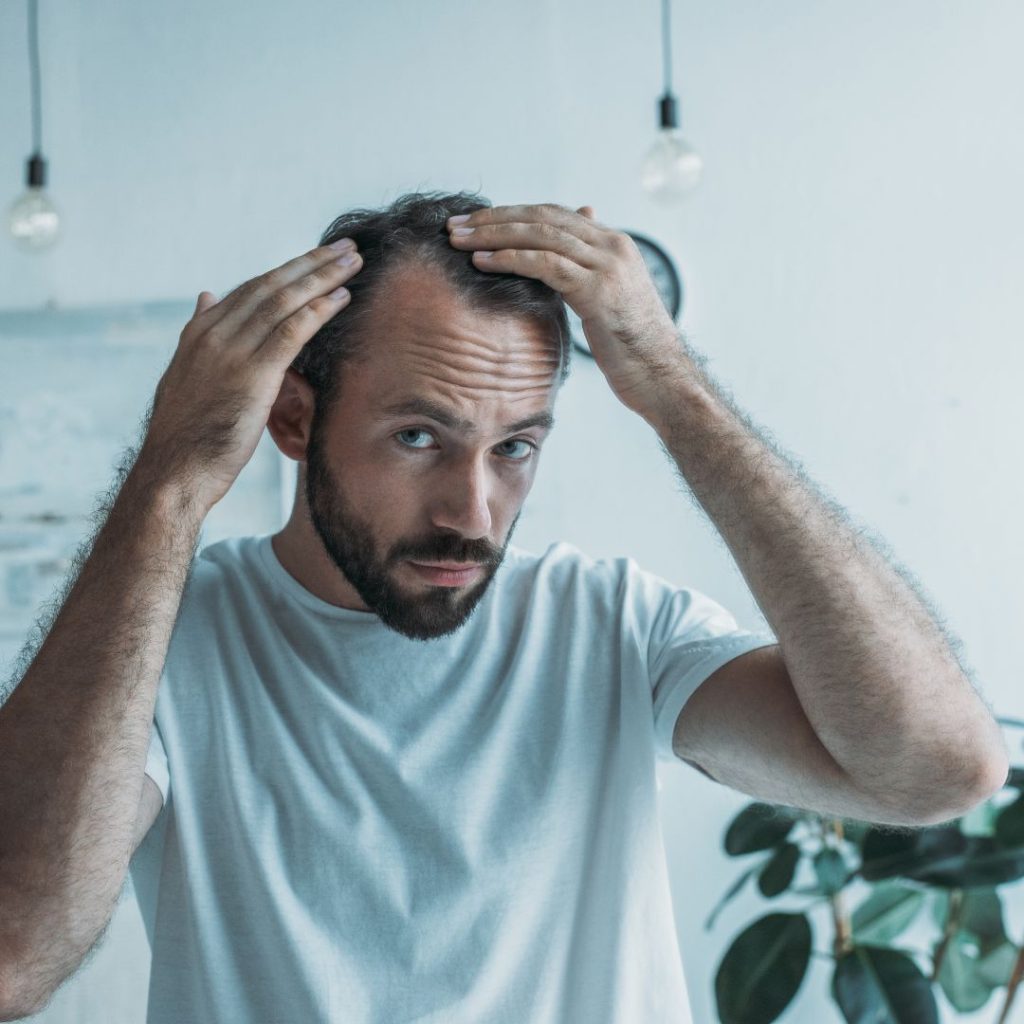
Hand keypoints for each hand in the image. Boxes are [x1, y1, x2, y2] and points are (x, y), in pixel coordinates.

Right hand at [137, 240, 362, 511]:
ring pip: (284, 301)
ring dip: (323, 277)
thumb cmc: (186, 436)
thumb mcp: (187, 377)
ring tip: (353, 262)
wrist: (174, 471)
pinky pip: (292, 331)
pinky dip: (319, 310)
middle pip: (270, 286)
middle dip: (311, 263)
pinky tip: (342, 297)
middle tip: (345, 247)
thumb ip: (200, 335)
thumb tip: (206, 296)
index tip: (315, 259)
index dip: (287, 272)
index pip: (250, 291)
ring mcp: (231, 352)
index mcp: (199, 333)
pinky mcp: (252, 374)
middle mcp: (214, 334)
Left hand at [445, 203, 683, 417]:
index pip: (553, 215)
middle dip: (494, 218)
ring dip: (493, 234)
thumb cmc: (632, 349)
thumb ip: (586, 275)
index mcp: (613, 244)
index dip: (511, 214)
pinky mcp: (599, 289)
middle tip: (455, 223)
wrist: (663, 377)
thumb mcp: (607, 303)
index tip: (475, 222)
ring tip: (458, 239)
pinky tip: (481, 261)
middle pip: (542, 216)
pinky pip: (545, 264)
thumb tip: (561, 263)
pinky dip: (509, 258)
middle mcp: (612, 245)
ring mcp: (607, 265)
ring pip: (540, 234)